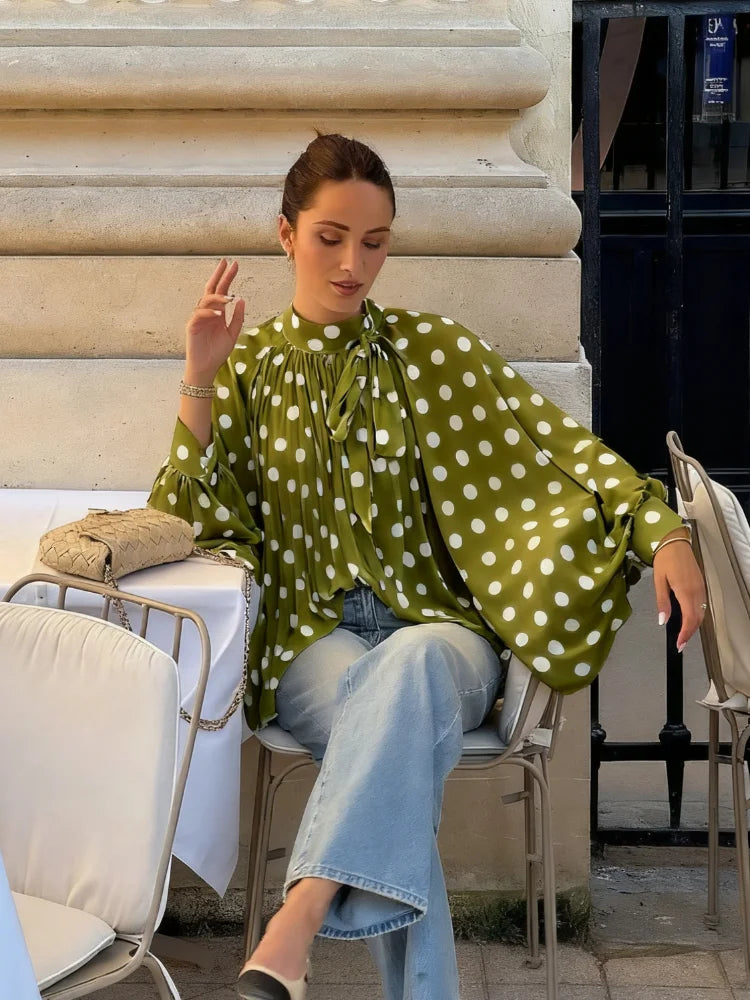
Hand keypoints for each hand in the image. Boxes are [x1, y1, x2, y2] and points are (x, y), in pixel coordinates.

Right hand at [185, 258, 245, 380]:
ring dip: (217, 297)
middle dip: (219, 275)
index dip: (227, 277)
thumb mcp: (233, 333)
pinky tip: (219, 313)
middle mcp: (207, 312)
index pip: (221, 290)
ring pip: (206, 301)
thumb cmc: (217, 352)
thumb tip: (242, 299)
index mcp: (217, 312)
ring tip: (229, 298)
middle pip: (212, 289)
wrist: (207, 368)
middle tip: (226, 263)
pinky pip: (199, 315)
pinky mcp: (192, 326)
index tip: (234, 264)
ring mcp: (198, 318)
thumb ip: (238, 317)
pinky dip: (209, 313)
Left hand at [653, 530, 707, 652]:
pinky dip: (696, 616)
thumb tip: (663, 621)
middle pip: (697, 619)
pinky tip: (687, 619)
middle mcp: (696, 591)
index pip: (689, 619)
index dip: (685, 634)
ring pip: (701, 613)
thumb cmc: (665, 560)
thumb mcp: (659, 581)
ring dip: (693, 626)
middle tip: (679, 644)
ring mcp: (701, 588)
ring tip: (682, 634)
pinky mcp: (701, 585)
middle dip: (689, 633)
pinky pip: (701, 605)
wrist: (675, 542)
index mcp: (685, 591)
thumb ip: (662, 602)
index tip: (678, 644)